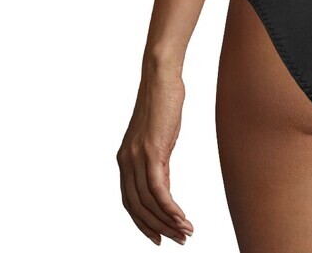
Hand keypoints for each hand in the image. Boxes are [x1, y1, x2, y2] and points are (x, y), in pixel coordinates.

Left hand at [117, 71, 193, 244]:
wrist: (161, 76)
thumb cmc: (164, 101)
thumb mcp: (160, 138)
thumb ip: (158, 162)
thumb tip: (164, 186)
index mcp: (125, 159)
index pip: (130, 201)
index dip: (143, 222)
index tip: (159, 236)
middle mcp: (126, 161)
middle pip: (138, 207)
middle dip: (157, 227)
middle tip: (177, 240)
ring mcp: (137, 157)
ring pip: (149, 202)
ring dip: (168, 221)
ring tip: (186, 232)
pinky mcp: (152, 151)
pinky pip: (159, 189)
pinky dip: (170, 207)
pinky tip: (182, 217)